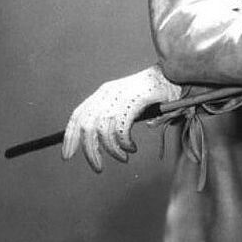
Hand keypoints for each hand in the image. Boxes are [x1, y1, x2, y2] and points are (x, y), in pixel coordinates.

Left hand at [61, 65, 181, 171]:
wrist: (175, 74)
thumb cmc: (154, 91)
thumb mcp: (128, 103)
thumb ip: (115, 118)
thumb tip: (103, 141)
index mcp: (103, 93)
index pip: (78, 115)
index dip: (70, 137)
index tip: (67, 155)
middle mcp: (108, 93)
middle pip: (87, 127)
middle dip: (90, 151)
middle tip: (98, 167)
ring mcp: (120, 96)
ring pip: (103, 132)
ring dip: (112, 151)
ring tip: (123, 157)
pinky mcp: (134, 101)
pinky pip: (120, 130)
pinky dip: (124, 143)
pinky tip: (132, 147)